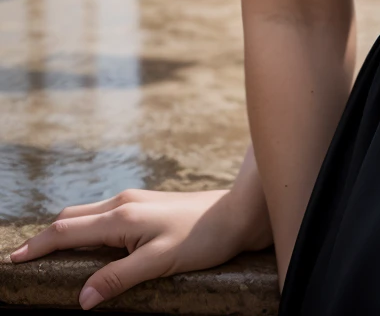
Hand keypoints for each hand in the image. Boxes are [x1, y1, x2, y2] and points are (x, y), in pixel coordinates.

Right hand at [7, 184, 269, 310]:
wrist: (237, 213)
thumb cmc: (202, 238)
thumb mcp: (160, 262)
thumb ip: (119, 278)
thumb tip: (82, 298)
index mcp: (121, 217)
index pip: (67, 231)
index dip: (38, 246)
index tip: (13, 260)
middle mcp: (123, 204)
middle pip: (71, 218)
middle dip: (45, 238)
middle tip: (24, 261)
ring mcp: (134, 202)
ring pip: (87, 215)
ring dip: (64, 232)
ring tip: (47, 255)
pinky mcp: (145, 207)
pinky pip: (103, 216)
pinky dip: (84, 229)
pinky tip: (86, 245)